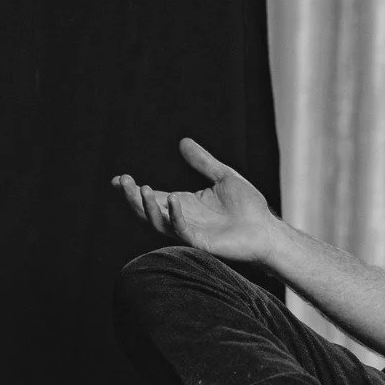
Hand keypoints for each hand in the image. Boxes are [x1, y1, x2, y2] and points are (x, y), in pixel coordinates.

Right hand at [111, 138, 277, 262]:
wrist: (266, 229)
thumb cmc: (248, 206)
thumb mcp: (223, 176)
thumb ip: (203, 161)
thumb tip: (182, 141)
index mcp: (184, 204)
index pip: (153, 197)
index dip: (134, 189)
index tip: (118, 179)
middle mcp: (182, 218)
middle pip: (148, 210)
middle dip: (133, 197)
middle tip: (124, 182)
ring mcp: (189, 232)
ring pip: (159, 222)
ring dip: (147, 207)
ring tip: (141, 188)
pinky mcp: (201, 243)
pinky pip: (182, 230)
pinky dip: (175, 216)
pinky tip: (172, 200)